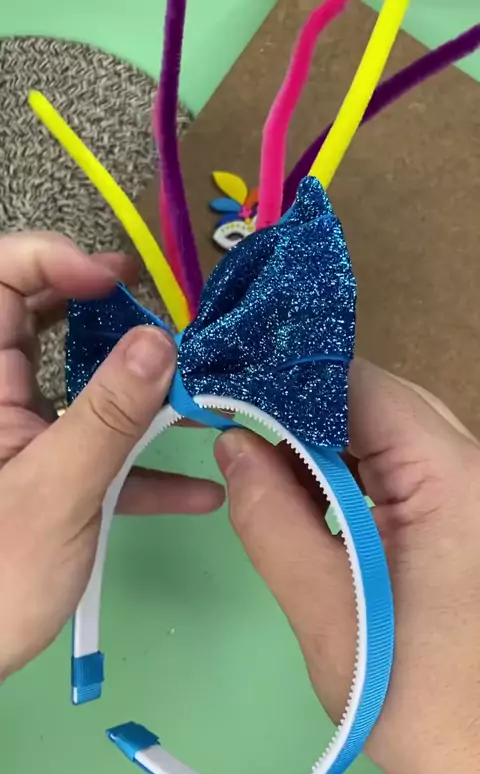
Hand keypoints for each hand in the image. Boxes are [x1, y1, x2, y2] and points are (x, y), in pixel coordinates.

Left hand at [0, 232, 223, 679]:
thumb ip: (110, 416)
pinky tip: (196, 493)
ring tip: (196, 397)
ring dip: (137, 394)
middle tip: (159, 318)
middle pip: (43, 322)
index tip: (116, 281)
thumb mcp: (59, 491)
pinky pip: (93, 451)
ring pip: (79, 387)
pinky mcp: (46, 475)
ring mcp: (23, 438)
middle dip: (107, 317)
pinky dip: (139, 467)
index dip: (52, 261)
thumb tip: (160, 343)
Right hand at [215, 361, 479, 773]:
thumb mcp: (326, 612)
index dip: (290, 382)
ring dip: (320, 445)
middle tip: (235, 434)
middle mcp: (471, 468)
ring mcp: (469, 491)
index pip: (363, 386)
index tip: (227, 397)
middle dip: (300, 414)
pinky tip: (308, 500)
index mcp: (454, 478)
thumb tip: (231, 443)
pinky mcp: (459, 516)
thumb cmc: (410, 699)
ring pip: (382, 433)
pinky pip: (393, 470)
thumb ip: (272, 519)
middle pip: (375, 402)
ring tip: (262, 469)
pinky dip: (345, 475)